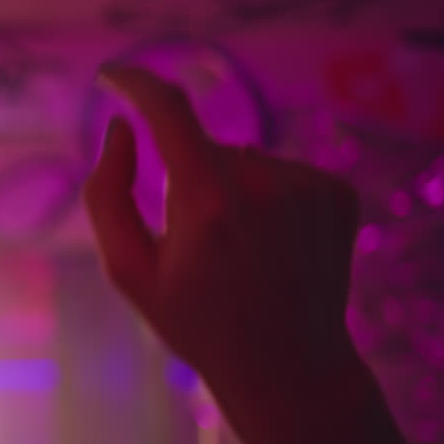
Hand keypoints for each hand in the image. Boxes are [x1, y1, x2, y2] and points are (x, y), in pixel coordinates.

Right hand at [86, 65, 364, 443]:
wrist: (288, 368)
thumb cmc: (196, 322)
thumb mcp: (129, 270)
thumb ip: (107, 193)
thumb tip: (118, 127)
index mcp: (205, 203)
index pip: (167, 109)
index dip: (135, 83)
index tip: (113, 75)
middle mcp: (263, 184)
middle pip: (203, 149)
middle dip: (187, 180)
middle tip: (195, 248)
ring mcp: (307, 186)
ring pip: (244, 159)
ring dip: (230, 190)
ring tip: (240, 254)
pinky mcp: (337, 192)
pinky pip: (282, 171)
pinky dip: (268, 198)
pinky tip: (272, 247)